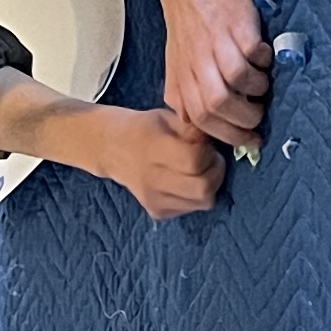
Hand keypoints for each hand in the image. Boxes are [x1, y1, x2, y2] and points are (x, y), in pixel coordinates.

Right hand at [72, 103, 222, 220]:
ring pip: (203, 202)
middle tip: (209, 159)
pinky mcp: (157, 212)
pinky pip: (191, 208)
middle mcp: (152, 179)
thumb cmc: (146, 128)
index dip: (208, 152)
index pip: (195, 161)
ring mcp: (154, 200)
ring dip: (209, 185)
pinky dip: (196, 196)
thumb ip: (192, 129)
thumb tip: (212, 141)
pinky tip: (186, 181)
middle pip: (204, 188)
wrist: (114, 149)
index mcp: (154, 149)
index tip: (205, 145)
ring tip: (199, 170)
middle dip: (216, 172)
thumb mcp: (168, 117)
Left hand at [155, 0, 269, 150]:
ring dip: (257, 89)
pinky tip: (265, 56)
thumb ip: (183, 93)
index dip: (228, 135)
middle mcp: (197, 65)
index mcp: (183, 78)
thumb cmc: (186, 20)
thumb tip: (194, 125)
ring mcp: (216, 44)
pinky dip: (264, 60)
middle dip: (245, 118)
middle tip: (260, 114)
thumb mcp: (176, 62)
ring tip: (264, 85)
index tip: (251, 140)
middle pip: (219, 106)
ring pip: (236, 82)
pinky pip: (253, 53)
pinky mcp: (235, 24)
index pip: (201, 120)